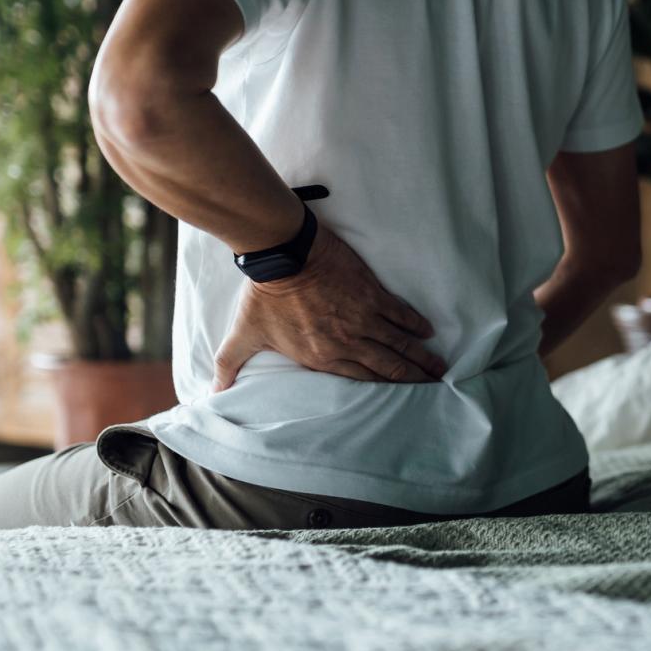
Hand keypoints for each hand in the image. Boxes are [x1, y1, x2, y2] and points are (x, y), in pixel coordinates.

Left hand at [212, 224, 446, 389]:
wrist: (282, 254)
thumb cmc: (263, 295)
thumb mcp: (244, 334)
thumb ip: (229, 365)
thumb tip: (210, 391)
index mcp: (321, 357)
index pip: (360, 379)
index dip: (384, 390)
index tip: (401, 396)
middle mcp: (347, 342)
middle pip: (387, 366)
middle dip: (412, 378)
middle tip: (432, 385)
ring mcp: (362, 318)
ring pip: (399, 343)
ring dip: (420, 356)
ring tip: (439, 367)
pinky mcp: (370, 293)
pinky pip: (399, 313)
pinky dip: (414, 323)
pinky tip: (427, 331)